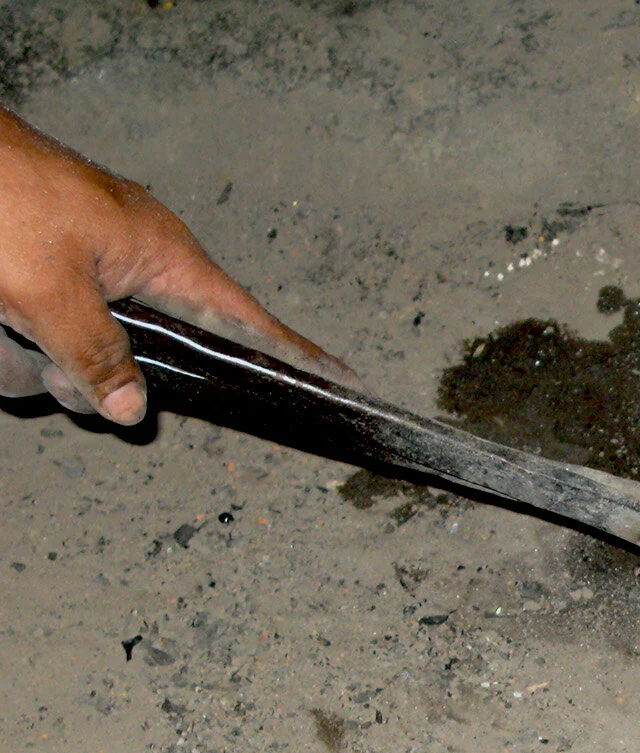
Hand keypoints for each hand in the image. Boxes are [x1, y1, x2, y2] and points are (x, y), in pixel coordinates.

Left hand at [0, 105, 351, 424]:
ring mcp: (99, 259)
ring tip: (9, 331)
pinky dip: (26, 336)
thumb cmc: (2, 195)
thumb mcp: (49, 291)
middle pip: (157, 352)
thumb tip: (131, 406)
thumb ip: (94, 356)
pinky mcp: (60, 260)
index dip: (294, 356)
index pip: (250, 321)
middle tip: (58, 374)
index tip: (341, 382)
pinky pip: (58, 324)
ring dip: (48, 358)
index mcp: (165, 256)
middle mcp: (141, 258)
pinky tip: (1, 320)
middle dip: (101, 375)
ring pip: (95, 345)